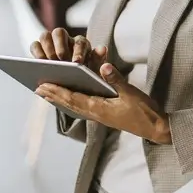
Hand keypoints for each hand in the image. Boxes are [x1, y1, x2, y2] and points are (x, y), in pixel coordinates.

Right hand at [31, 28, 106, 74]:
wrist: (72, 86)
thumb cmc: (85, 78)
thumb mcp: (94, 72)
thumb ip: (98, 61)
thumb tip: (102, 48)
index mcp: (81, 44)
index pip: (80, 42)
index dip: (78, 51)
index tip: (77, 63)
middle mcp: (65, 40)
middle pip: (59, 33)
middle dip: (58, 46)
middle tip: (60, 60)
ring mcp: (51, 43)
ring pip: (45, 36)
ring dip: (46, 48)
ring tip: (46, 63)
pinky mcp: (40, 50)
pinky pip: (35, 45)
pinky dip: (36, 52)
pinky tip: (37, 65)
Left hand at [35, 63, 171, 143]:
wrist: (155, 128)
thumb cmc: (144, 111)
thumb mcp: (130, 93)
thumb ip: (116, 79)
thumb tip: (103, 65)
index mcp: (99, 108)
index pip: (73, 98)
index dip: (56, 92)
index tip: (42, 86)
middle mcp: (96, 113)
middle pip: (70, 103)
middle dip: (53, 95)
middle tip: (37, 88)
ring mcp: (100, 115)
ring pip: (75, 106)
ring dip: (60, 99)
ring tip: (47, 93)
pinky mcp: (106, 115)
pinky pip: (84, 106)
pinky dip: (73, 101)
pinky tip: (69, 98)